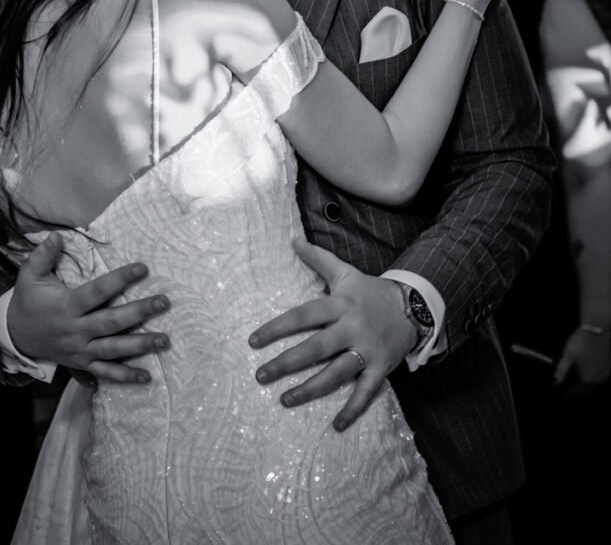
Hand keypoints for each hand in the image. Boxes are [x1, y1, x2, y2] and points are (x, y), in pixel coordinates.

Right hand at [8, 232, 170, 383]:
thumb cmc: (28, 301)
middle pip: (111, 322)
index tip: (143, 268)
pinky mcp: (83, 364)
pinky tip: (147, 377)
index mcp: (66, 307)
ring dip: (140, 345)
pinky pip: (106, 373)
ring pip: (114, 349)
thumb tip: (57, 235)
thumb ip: (43, 255)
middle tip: (164, 302)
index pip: (97, 292)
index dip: (120, 279)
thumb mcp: (29, 276)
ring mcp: (80, 351)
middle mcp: (75, 331)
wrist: (15, 336)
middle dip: (139, 312)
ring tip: (165, 340)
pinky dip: (126, 376)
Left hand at [249, 239, 416, 430]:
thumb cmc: (369, 291)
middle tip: (261, 375)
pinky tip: (336, 425)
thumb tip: (293, 240)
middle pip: (315, 348)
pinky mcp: (381, 367)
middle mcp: (351, 327)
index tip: (253, 341)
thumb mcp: (344, 272)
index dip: (277, 328)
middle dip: (286, 363)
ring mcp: (367, 350)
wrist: (413, 305)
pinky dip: (352, 409)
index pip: (303, 316)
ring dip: (310, 389)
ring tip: (284, 400)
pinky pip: (365, 392)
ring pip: (335, 373)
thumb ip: (318, 259)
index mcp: (340, 304)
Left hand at [553, 326, 610, 395]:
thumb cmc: (580, 342)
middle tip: (571, 389)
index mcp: (587, 379)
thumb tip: (555, 383)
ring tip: (578, 382)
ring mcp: (605, 374)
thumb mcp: (568, 355)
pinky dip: (593, 378)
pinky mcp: (609, 368)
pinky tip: (588, 372)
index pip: (577, 391)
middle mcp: (598, 380)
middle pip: (587, 390)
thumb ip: (561, 371)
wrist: (597, 330)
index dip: (569, 393)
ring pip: (594, 384)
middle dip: (578, 390)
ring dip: (587, 385)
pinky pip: (600, 378)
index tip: (564, 393)